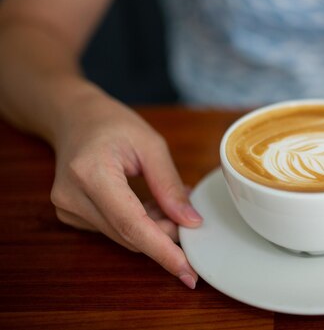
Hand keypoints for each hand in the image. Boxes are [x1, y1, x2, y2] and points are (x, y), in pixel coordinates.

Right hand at [50, 91, 202, 288]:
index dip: (163, 250)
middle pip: (129, 234)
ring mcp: (67, 209)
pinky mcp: (71, 215)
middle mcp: (72, 196)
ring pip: (123, 236)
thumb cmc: (112, 124)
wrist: (74, 118)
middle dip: (165, 234)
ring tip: (170, 203)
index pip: (131, 224)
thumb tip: (191, 221)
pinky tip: (151, 205)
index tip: (188, 271)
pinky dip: (138, 223)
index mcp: (91, 173)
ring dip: (153, 228)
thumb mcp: (150, 145)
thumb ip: (169, 185)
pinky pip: (114, 230)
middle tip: (191, 219)